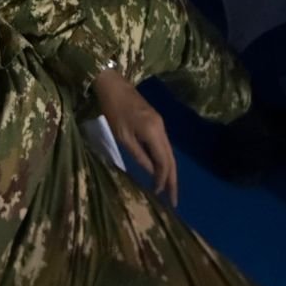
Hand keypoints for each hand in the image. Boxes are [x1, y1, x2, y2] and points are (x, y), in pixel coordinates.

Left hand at [93, 70, 177, 205]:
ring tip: (168, 190)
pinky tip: (160, 169)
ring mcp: (160, 123)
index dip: (163, 180)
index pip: (164, 162)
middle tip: (174, 201)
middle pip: (171, 158)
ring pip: (169, 152)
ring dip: (169, 171)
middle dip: (173, 180)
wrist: (112, 83)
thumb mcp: (123, 136)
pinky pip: (164, 145)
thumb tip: (152, 173)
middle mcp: (162, 128)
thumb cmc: (113, 110)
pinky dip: (164, 160)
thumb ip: (139, 155)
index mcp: (154, 132)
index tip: (159, 196)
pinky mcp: (155, 121)